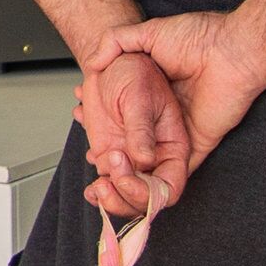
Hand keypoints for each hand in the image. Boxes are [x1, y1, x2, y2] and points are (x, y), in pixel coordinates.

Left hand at [74, 49, 190, 218]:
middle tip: (106, 181)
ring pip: (127, 196)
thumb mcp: (138, 98)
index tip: (124, 180)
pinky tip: (91, 188)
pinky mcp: (113, 157)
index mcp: (173, 146)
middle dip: (125, 197)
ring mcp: (133, 160)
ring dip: (110, 198)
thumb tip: (144, 159)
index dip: (148, 193)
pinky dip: (98, 191)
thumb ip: (141, 129)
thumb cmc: (134, 74)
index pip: (169, 186)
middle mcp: (156, 159)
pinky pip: (109, 183)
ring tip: (97, 187)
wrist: (110, 67)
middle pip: (147, 198)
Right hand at [95, 9, 265, 169]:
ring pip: (153, 160)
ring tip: (105, 175)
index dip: (105, 122)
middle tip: (91, 155)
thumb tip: (92, 62)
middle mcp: (167, 113)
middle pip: (137, 139)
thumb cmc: (200, 38)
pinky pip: (176, 172)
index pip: (126, 113)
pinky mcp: (197, 143)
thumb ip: (116, 41)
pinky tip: (135, 188)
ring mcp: (182, 130)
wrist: (232, 50)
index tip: (84, 123)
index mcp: (156, 89)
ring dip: (131, 171)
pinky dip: (157, 184)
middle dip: (114, 152)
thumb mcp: (148, 33)